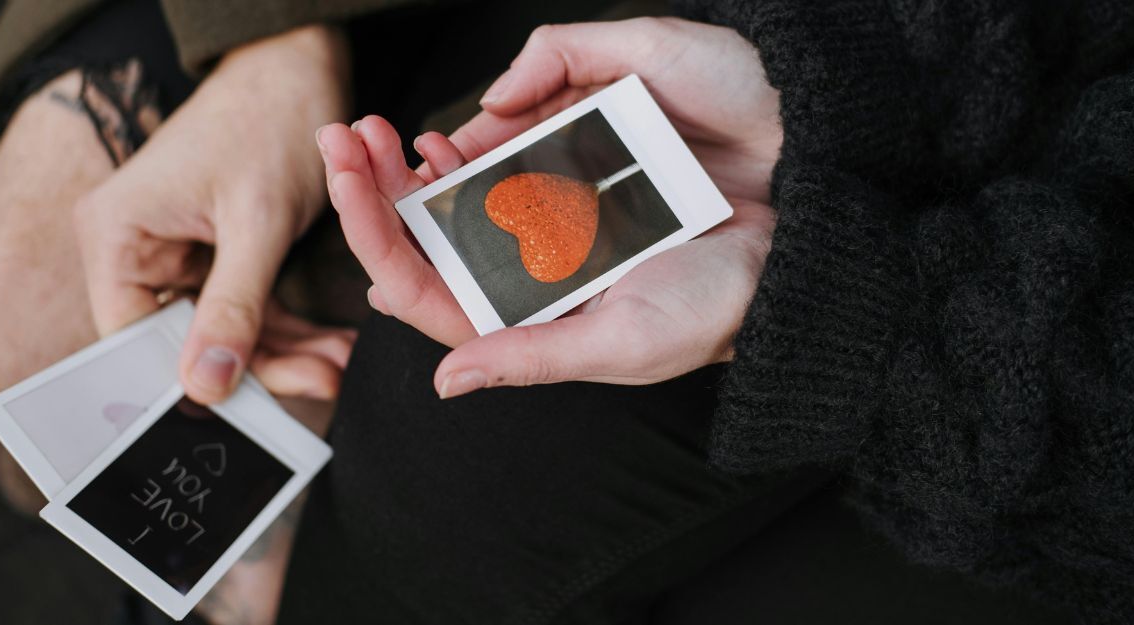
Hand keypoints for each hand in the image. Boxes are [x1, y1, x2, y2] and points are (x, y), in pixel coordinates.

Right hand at [75, 25, 352, 403]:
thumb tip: (205, 386)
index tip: (247, 409)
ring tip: (337, 363)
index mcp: (117, 236)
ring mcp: (176, 254)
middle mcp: (135, 249)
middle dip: (258, 364)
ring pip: (225, 330)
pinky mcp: (216, 255)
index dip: (188, 378)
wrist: (298, 70)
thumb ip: (233, 306)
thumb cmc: (268, 123)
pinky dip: (290, 326)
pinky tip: (330, 343)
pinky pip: (248, 307)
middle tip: (321, 381)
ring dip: (284, 350)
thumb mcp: (256, 222)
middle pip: (186, 340)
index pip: (136, 339)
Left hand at [318, 18, 780, 397]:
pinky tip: (451, 135)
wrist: (789, 246)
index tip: (348, 185)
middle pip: (426, 237)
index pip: (425, 287)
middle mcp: (524, 277)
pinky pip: (507, 167)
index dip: (376, 237)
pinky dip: (473, 148)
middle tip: (343, 138)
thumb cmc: (716, 305)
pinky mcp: (574, 188)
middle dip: (376, 189)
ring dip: (412, 167)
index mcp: (524, 319)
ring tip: (382, 132)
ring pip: (455, 201)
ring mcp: (546, 229)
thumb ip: (532, 356)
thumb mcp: (623, 342)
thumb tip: (445, 382)